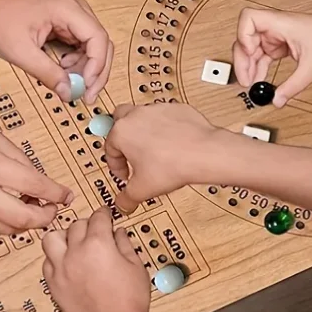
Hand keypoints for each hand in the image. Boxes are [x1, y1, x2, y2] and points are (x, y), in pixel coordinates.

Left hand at [0, 0, 112, 102]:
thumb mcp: (20, 51)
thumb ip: (47, 74)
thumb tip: (69, 92)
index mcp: (68, 10)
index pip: (98, 39)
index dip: (97, 66)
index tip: (85, 87)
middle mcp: (76, 9)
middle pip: (102, 44)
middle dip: (96, 72)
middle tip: (86, 95)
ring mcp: (73, 15)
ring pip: (94, 47)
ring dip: (87, 69)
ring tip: (70, 84)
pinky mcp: (67, 23)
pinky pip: (82, 46)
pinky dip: (78, 62)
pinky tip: (64, 70)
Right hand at [0, 104, 72, 233]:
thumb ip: (16, 158)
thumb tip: (37, 181)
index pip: (35, 188)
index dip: (57, 194)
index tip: (68, 195)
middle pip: (23, 220)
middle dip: (46, 217)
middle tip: (56, 208)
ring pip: (5, 229)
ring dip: (25, 223)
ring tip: (35, 207)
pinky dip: (4, 219)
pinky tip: (9, 204)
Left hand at [42, 208, 152, 311]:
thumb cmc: (128, 302)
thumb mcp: (136, 265)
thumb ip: (125, 243)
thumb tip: (119, 233)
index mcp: (98, 244)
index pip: (98, 216)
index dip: (104, 213)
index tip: (105, 215)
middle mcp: (76, 253)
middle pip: (76, 224)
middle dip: (87, 224)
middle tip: (94, 230)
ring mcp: (62, 269)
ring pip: (52, 238)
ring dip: (63, 237)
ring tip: (72, 242)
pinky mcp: (54, 285)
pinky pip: (46, 263)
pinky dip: (54, 258)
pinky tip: (65, 262)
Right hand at [106, 103, 220, 212]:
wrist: (202, 152)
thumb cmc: (171, 166)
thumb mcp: (142, 189)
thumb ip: (127, 198)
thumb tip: (123, 204)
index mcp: (122, 131)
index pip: (110, 148)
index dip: (116, 166)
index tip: (126, 175)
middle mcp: (137, 115)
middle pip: (120, 119)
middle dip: (122, 135)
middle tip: (129, 151)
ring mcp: (157, 108)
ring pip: (143, 115)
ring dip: (144, 130)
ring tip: (154, 150)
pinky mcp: (175, 107)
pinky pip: (165, 116)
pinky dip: (165, 127)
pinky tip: (172, 143)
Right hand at [232, 8, 311, 107]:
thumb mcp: (311, 67)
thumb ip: (292, 86)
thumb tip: (277, 100)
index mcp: (280, 23)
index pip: (248, 18)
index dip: (243, 35)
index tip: (250, 53)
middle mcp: (275, 26)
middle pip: (245, 38)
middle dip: (242, 60)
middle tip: (245, 80)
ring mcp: (277, 34)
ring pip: (252, 48)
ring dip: (249, 66)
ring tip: (251, 84)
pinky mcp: (281, 42)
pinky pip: (263, 54)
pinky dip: (259, 66)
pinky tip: (259, 79)